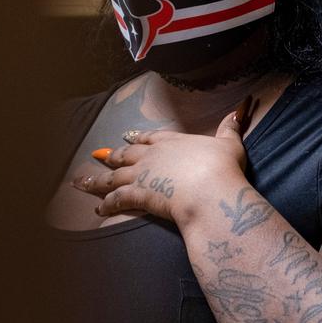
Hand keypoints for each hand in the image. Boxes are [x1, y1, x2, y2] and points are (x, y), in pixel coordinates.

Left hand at [71, 108, 249, 225]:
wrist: (210, 191)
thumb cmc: (222, 169)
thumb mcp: (230, 145)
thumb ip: (230, 129)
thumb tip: (239, 111)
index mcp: (172, 142)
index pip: (150, 138)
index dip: (138, 139)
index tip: (128, 138)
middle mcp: (152, 155)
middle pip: (125, 154)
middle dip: (112, 156)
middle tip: (100, 156)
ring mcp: (141, 175)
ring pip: (113, 177)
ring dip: (97, 180)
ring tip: (83, 182)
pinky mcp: (137, 194)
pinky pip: (115, 199)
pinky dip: (105, 204)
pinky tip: (98, 210)